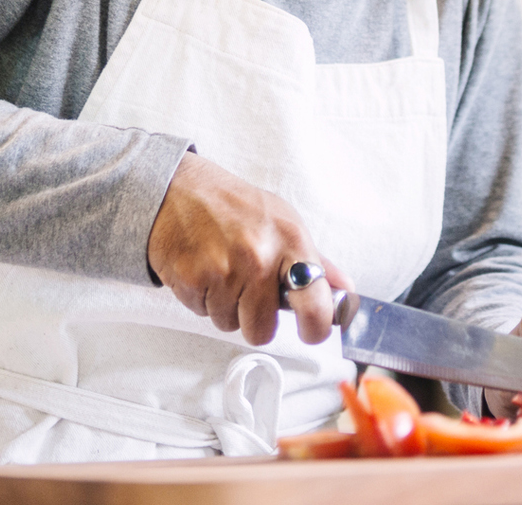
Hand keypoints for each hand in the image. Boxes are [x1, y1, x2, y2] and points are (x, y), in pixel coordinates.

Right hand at [147, 152, 353, 346]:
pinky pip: (203, 314)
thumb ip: (316, 260)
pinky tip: (203, 270)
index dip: (316, 328)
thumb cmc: (232, 205)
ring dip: (226, 307)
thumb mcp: (283, 221)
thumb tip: (345, 292)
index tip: (312, 331)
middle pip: (263, 330)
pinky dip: (203, 299)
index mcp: (290, 241)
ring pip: (230, 324)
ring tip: (222, 271)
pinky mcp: (193, 280)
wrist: (176, 190)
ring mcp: (224, 271)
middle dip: (256, 320)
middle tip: (248, 292)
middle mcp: (259, 258)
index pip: (316, 303)